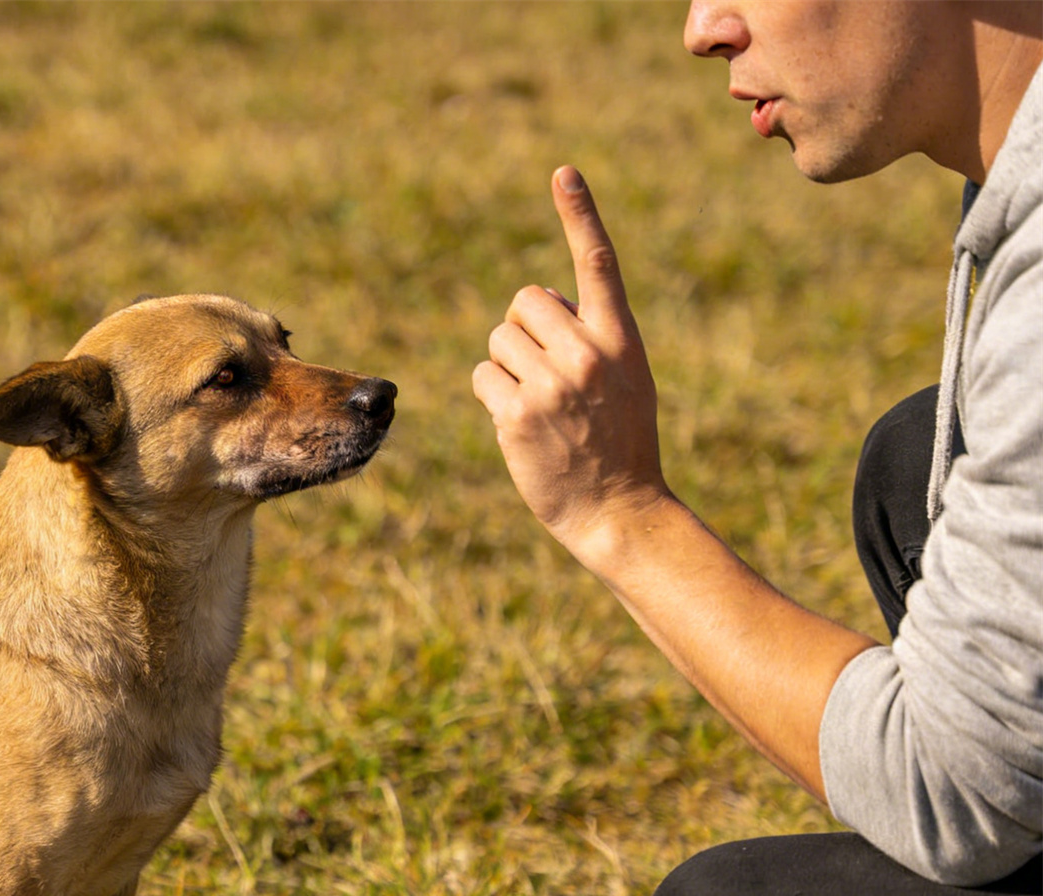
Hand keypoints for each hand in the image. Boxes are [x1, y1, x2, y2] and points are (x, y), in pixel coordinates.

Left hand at [474, 166, 669, 556]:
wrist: (619, 509)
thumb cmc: (621, 442)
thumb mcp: (627, 379)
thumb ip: (592, 337)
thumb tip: (539, 304)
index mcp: (621, 338)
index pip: (598, 264)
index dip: (579, 214)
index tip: (562, 171)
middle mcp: (588, 353)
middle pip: (523, 302)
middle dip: (522, 330)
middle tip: (545, 374)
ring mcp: (552, 384)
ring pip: (498, 339)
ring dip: (506, 366)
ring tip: (538, 404)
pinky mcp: (517, 414)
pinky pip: (482, 376)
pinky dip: (492, 395)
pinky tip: (519, 424)